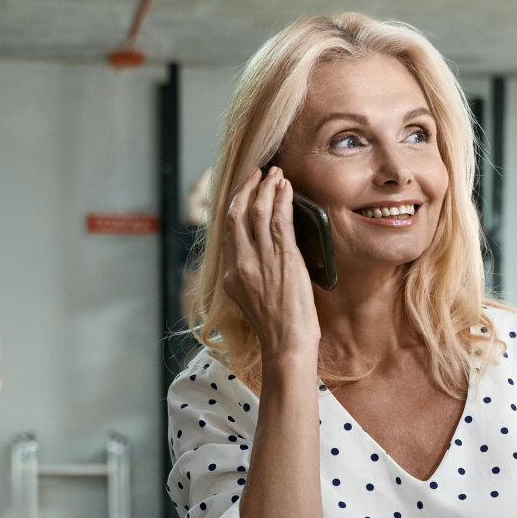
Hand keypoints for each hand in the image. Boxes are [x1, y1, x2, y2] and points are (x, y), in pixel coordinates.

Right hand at [221, 166, 320, 369]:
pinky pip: (280, 218)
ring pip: (259, 210)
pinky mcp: (283, 256)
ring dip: (267, 187)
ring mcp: (261, 258)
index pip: (229, 232)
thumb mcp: (250, 302)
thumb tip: (255, 261)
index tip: (245, 194)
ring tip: (275, 173)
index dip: (237, 207)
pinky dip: (282, 198)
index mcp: (230, 275)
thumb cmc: (276, 330)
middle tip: (257, 173)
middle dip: (247, 188)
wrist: (286, 344)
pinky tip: (286, 186)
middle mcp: (242, 263)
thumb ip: (248, 278)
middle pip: (237, 214)